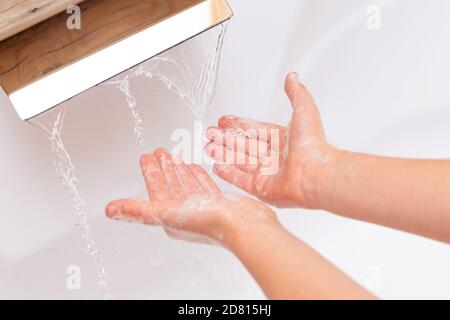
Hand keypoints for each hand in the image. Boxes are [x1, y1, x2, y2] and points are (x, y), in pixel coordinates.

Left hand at [105, 149, 277, 245]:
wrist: (244, 225)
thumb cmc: (210, 222)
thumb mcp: (167, 212)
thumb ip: (138, 210)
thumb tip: (110, 210)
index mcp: (171, 216)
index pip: (156, 189)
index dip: (150, 172)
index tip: (146, 156)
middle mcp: (185, 213)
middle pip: (170, 185)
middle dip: (163, 168)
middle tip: (158, 151)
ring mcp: (203, 208)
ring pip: (186, 185)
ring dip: (178, 170)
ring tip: (174, 155)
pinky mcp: (219, 203)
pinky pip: (204, 187)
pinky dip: (197, 176)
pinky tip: (195, 167)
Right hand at [205, 72, 337, 208]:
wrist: (315, 173)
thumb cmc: (311, 144)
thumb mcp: (303, 109)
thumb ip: (295, 93)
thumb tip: (292, 77)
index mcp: (282, 139)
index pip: (255, 129)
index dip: (239, 124)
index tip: (225, 121)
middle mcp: (274, 156)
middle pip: (244, 145)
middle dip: (225, 139)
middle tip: (210, 133)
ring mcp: (267, 174)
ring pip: (240, 161)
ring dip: (223, 153)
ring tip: (208, 147)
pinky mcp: (262, 189)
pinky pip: (241, 180)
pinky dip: (228, 173)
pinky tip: (217, 166)